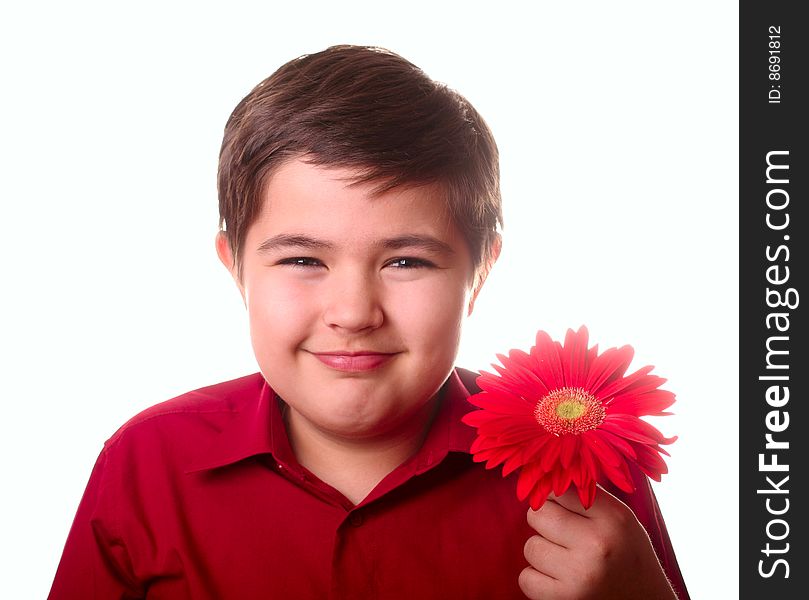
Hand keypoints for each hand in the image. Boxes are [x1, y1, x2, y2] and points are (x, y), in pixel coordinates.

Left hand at [519, 487, 676, 599]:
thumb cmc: (628, 556)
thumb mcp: (621, 519)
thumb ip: (586, 497)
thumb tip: (543, 477)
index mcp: (614, 518)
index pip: (559, 490)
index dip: (555, 499)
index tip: (562, 509)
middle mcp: (597, 544)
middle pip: (538, 515)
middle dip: (544, 523)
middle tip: (563, 536)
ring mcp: (580, 574)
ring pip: (530, 547)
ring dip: (542, 554)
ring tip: (567, 562)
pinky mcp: (565, 599)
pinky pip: (526, 578)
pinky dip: (537, 580)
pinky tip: (560, 580)